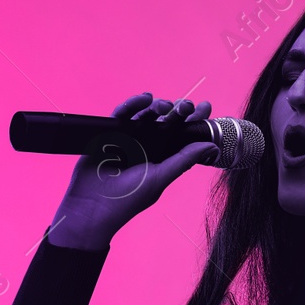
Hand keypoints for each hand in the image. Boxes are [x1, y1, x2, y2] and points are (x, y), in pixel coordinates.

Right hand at [48, 92, 217, 247]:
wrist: (92, 206)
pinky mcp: (110, 133)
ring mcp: (129, 139)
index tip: (206, 106)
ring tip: (165, 106)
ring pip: (146, 116)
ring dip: (158, 106)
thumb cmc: (128, 198)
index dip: (194, 122)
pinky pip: (123, 114)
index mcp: (163, 158)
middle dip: (178, 111)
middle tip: (186, 105)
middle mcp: (148, 147)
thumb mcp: (160, 177)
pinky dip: (133, 104)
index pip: (183, 137)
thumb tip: (212, 146)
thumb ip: (184, 160)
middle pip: (166, 122)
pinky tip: (145, 98)